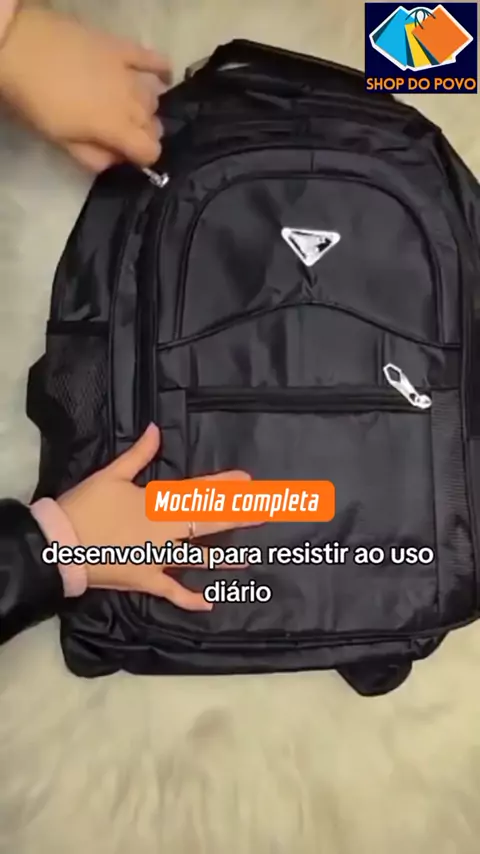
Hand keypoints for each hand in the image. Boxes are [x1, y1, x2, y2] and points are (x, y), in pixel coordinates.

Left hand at [0, 7, 169, 171]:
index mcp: (117, 128)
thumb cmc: (38, 101)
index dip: (144, 159)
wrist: (23, 47)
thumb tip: (117, 161)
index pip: (151, 150)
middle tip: (122, 133)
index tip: (130, 157)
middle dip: (144, 134)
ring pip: (155, 98)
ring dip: (147, 108)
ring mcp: (131, 73)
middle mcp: (132, 102)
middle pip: (154, 125)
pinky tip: (163, 78)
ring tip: (130, 108)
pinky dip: (162, 71)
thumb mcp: (62, 141)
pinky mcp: (124, 49)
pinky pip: (155, 59)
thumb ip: (94, 157)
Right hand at [57, 424, 254, 611]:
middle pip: (207, 523)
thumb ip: (138, 454)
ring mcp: (158, 559)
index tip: (248, 481)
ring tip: (249, 557)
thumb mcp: (111, 475)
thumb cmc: (85, 506)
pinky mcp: (146, 580)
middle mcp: (165, 532)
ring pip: (197, 557)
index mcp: (158, 504)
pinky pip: (171, 591)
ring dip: (223, 557)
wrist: (59, 544)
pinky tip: (211, 602)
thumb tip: (156, 429)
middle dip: (237, 516)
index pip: (198, 493)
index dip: (224, 486)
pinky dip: (189, 599)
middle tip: (266, 511)